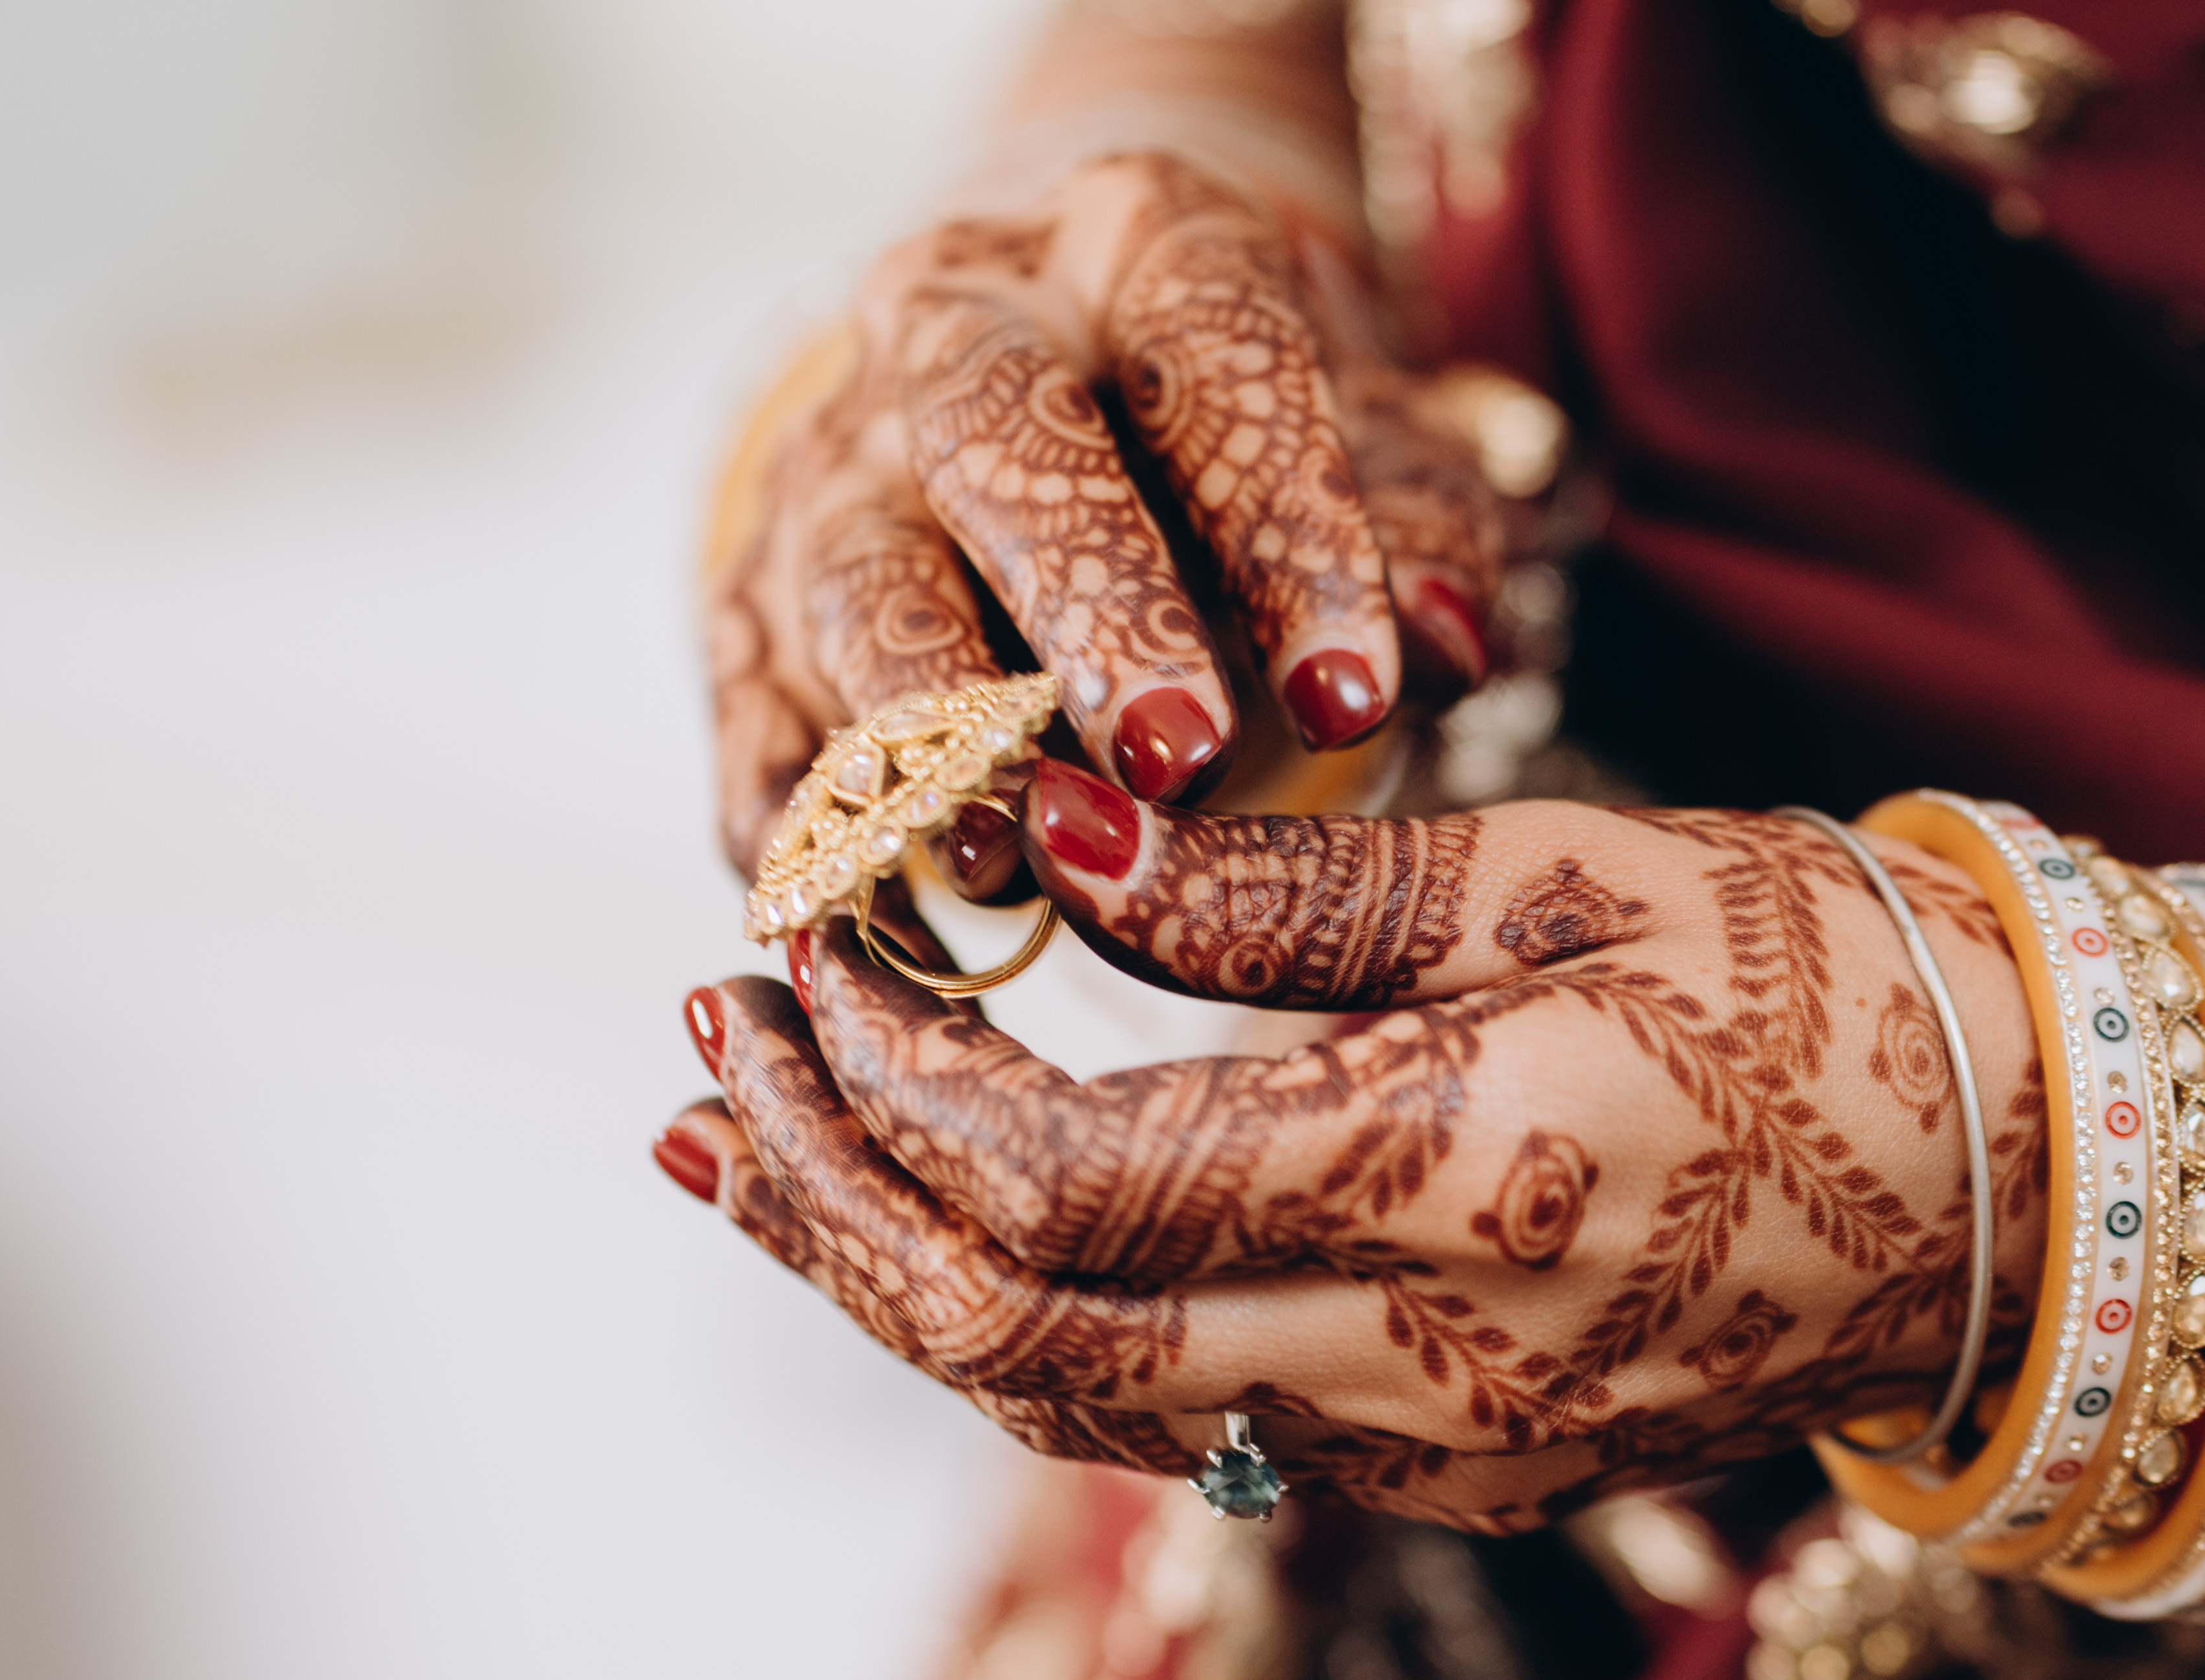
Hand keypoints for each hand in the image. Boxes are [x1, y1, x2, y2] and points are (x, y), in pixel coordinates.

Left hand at [662, 779, 2052, 1530]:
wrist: (2028, 1195)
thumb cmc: (1824, 986)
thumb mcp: (1569, 872)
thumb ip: (1296, 892)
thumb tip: (1059, 852)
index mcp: (1444, 1190)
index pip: (1055, 1192)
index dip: (885, 1088)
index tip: (796, 953)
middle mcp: (1412, 1367)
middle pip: (1009, 1352)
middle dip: (821, 1208)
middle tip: (707, 1057)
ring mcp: (1426, 1450)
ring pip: (1068, 1413)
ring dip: (886, 1279)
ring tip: (751, 1143)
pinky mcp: (1445, 1472)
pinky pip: (1173, 1422)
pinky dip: (1023, 1323)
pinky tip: (943, 1222)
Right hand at [707, 149, 1507, 882]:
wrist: (1061, 408)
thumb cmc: (1250, 455)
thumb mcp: (1373, 459)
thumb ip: (1425, 538)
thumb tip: (1453, 644)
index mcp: (1136, 241)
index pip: (1211, 347)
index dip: (1287, 523)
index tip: (1356, 695)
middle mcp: (956, 320)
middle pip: (996, 437)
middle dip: (1087, 603)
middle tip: (1176, 756)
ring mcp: (835, 458)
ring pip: (854, 576)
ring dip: (930, 729)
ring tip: (1006, 864)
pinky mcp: (751, 598)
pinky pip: (758, 712)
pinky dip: (803, 820)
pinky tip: (864, 912)